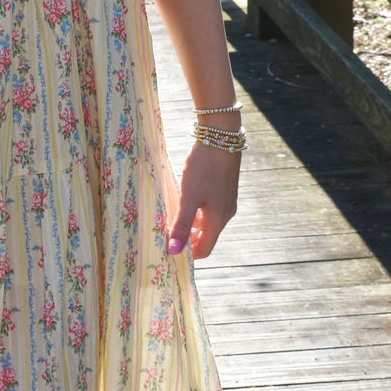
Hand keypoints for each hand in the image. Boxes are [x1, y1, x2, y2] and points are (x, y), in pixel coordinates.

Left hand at [167, 139, 239, 260]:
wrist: (220, 137)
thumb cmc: (204, 167)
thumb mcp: (188, 197)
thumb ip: (181, 224)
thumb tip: (173, 251)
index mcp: (218, 220)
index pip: (204, 249)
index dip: (187, 253)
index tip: (168, 248)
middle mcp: (225, 214)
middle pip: (205, 237)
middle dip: (186, 239)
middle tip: (164, 233)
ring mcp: (226, 201)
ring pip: (206, 223)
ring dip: (189, 224)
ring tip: (170, 216)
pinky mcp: (224, 190)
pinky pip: (209, 210)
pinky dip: (195, 212)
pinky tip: (182, 201)